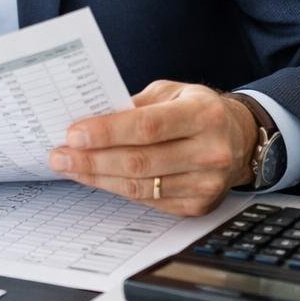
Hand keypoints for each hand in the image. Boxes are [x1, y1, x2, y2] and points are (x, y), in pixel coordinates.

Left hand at [48, 81, 259, 216]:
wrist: (239, 139)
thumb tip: (89, 121)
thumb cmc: (197, 110)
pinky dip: (116, 189)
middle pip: (140, 162)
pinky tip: (96, 178)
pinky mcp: (198, 206)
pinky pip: (147, 201)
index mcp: (204, 115)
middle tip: (59, 155)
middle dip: (92, 159)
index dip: (107, 132)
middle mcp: (210, 152)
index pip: (148, 127)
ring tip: (69, 167)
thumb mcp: (171, 93)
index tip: (73, 134)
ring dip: (97, 178)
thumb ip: (134, 106)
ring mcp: (206, 184)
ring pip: (140, 187)